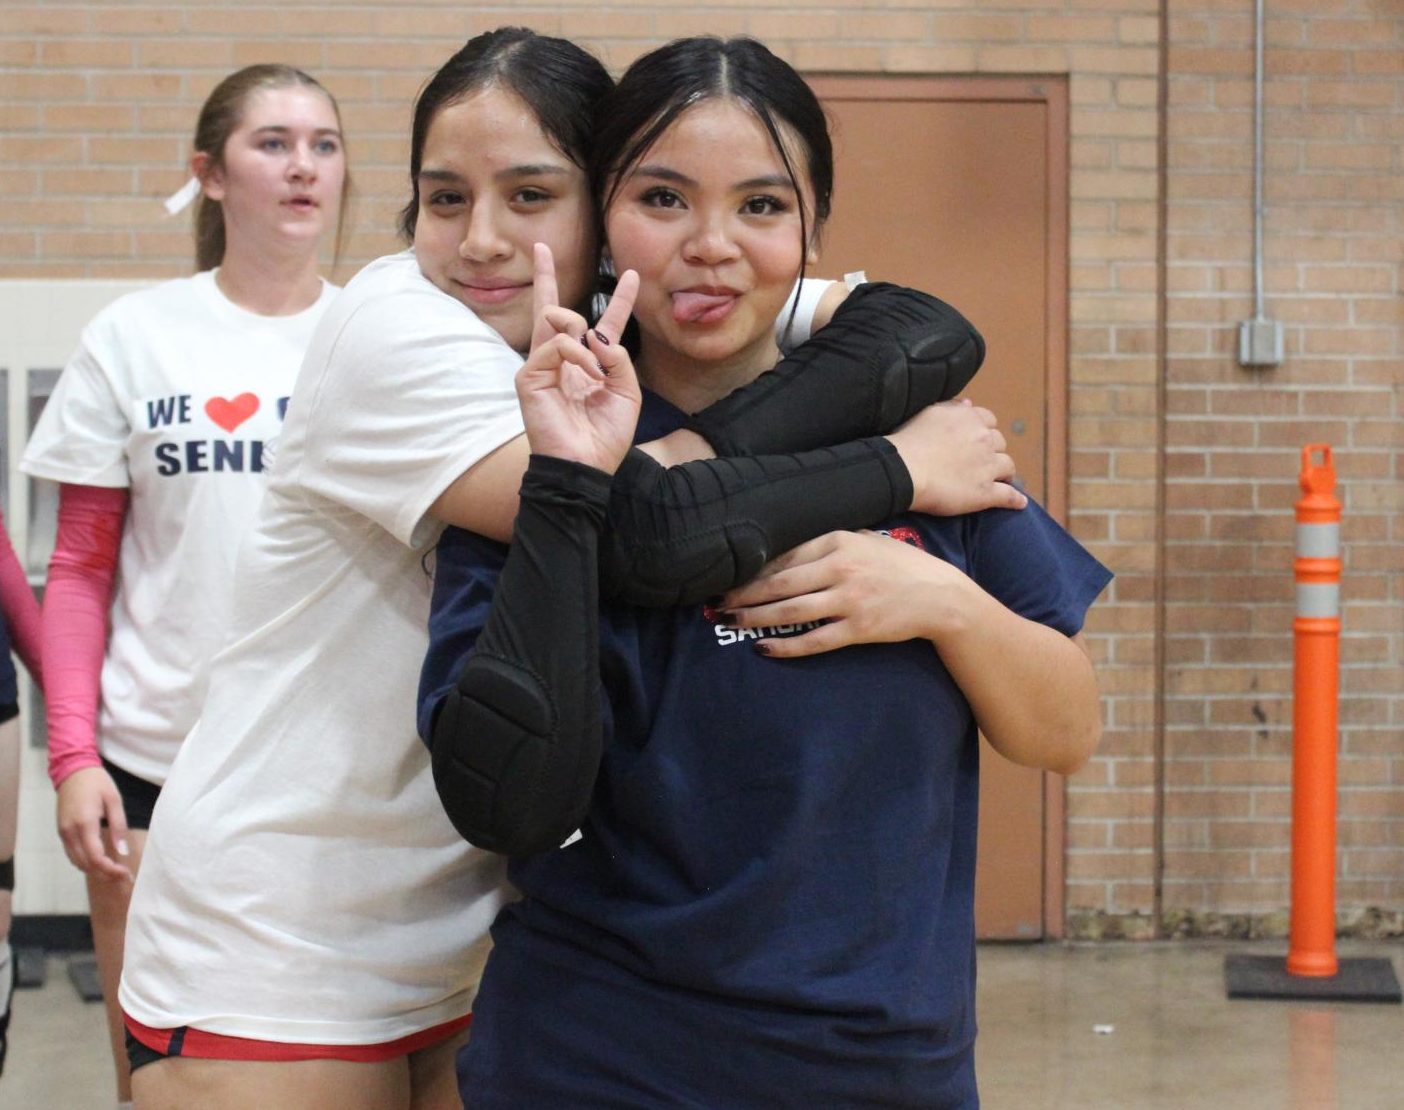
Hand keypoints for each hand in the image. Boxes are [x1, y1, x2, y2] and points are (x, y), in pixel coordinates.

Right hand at [56, 766, 131, 881]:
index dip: (110, 870)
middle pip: (85, 864)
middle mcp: (70, 831)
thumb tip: (122, 851)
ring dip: (94, 871)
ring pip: (76, 862)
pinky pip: (72, 854)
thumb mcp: (114, 800)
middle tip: (124, 877)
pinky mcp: (61, 832)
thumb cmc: (97, 783)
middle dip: (105, 874)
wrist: (72, 771)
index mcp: (85, 823)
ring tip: (114, 873)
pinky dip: (85, 863)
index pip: (95, 856)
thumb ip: (118, 826)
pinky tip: (100, 862)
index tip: (126, 874)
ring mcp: (63, 833)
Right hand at [516, 243, 641, 472]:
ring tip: (595, 367)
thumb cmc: (605, 436)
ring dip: (584, 337)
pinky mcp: (529, 375)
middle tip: (541, 248)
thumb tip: (597, 332)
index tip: (631, 275)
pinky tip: (587, 376)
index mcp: (589, 365)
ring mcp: (542, 367)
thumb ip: (618, 357)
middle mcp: (563, 361)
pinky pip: (555, 345)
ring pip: (556, 319)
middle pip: (553, 309)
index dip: (618, 300)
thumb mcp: (627, 392)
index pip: (602, 325)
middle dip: (547, 276)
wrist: (586, 466)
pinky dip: (577, 356)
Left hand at [718, 529, 976, 657]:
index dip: (750, 568)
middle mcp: (841, 568)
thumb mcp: (864, 539)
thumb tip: (782, 547)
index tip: (726, 575)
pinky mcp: (858, 630)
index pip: (783, 555)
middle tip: (716, 604)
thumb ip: (827, 541)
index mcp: (839, 541)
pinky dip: (786, 646)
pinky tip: (764, 648)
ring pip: (790, 611)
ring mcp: (849, 600)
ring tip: (730, 623)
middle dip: (742, 595)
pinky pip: (813, 640)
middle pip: (778, 583)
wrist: (940, 596)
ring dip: (755, 618)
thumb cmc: (899, 565)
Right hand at [885, 399, 1026, 515]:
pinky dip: (1016, 500)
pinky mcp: (985, 492)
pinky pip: (1009, 495)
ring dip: (1004, 472)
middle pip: (1000, 443)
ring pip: (1008, 466)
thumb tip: (968, 404)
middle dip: (993, 450)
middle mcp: (984, 439)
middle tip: (981, 461)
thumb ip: (951, 407)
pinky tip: (1019, 503)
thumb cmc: (908, 441)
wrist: (904, 470)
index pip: (989, 421)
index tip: (975, 439)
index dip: (983, 431)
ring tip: (999, 479)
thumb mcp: (928, 413)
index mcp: (970, 419)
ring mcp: (987, 466)